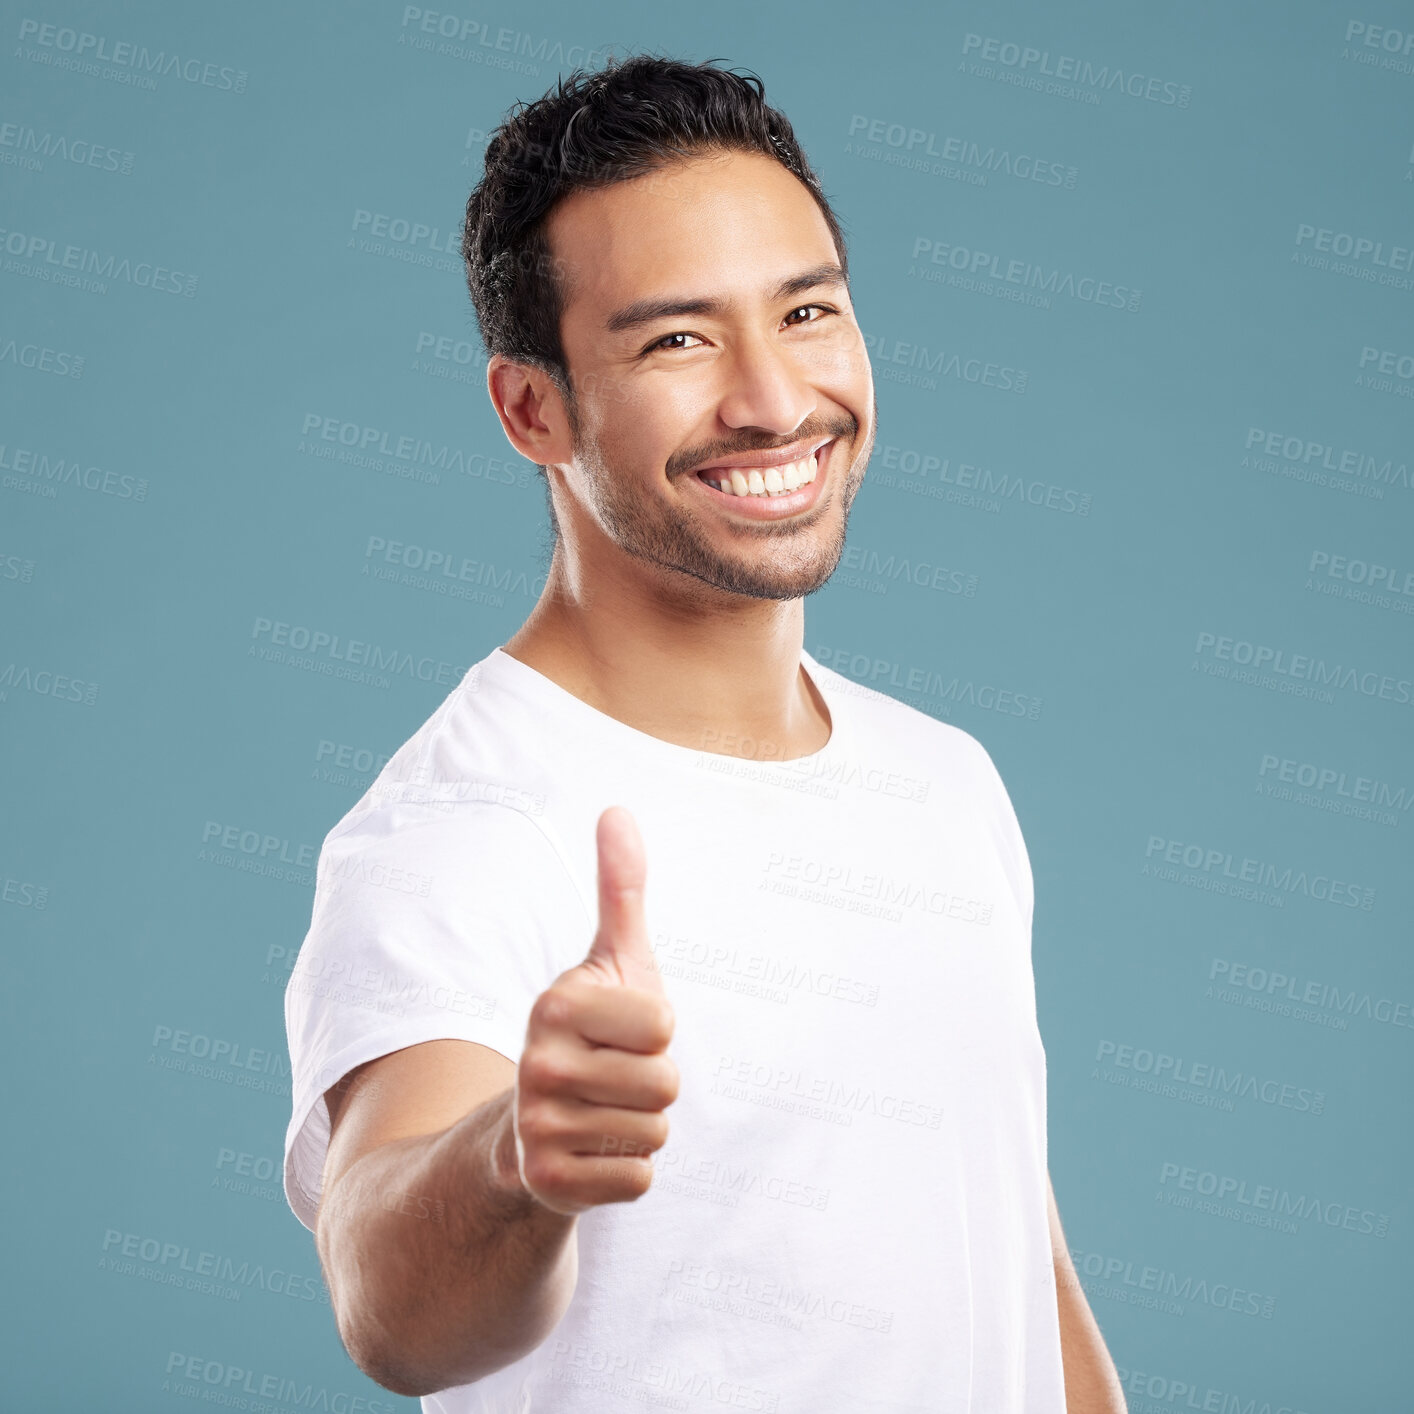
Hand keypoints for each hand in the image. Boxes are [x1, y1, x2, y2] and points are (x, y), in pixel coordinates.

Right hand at [510, 806, 678, 1214]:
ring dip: (640, 1126)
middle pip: (666, 1084)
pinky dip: (628, 1171)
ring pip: (654, 1132)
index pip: (664, 1024)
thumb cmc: (593, 1029)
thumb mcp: (611, 959)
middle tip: (613, 1078)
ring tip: (602, 1112)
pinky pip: (639, 1180)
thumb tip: (617, 809)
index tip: (619, 1031)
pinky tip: (592, 1153)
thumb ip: (621, 888)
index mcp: (556, 1002)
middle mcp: (536, 1063)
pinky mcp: (548, 1183)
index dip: (656, 1031)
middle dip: (654, 1084)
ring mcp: (537, 1126)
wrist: (534, 1123)